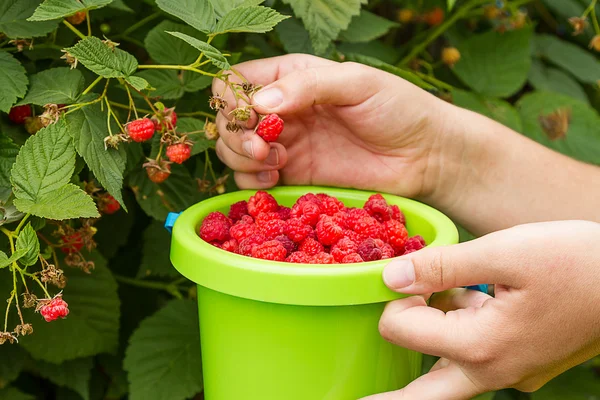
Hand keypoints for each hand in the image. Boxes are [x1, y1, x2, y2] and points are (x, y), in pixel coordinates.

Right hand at [211, 54, 456, 198]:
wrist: (424, 157)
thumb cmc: (399, 109)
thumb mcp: (357, 83)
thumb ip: (308, 86)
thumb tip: (261, 103)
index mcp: (292, 78)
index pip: (235, 81)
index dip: (232, 98)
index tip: (251, 115)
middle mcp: (282, 111)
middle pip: (228, 119)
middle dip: (235, 134)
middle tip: (264, 147)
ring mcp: (286, 146)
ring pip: (233, 151)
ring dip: (241, 157)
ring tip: (274, 162)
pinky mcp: (294, 178)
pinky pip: (252, 181)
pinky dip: (251, 181)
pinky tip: (274, 180)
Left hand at [362, 220, 599, 399]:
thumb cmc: (576, 261)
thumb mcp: (503, 251)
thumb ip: (440, 267)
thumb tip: (388, 278)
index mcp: (480, 347)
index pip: (400, 330)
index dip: (396, 298)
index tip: (411, 273)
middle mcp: (493, 371)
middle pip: (421, 397)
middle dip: (388, 397)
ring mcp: (511, 373)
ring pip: (448, 372)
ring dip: (430, 342)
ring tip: (433, 299)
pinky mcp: (523, 364)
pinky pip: (476, 357)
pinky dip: (460, 333)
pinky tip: (472, 298)